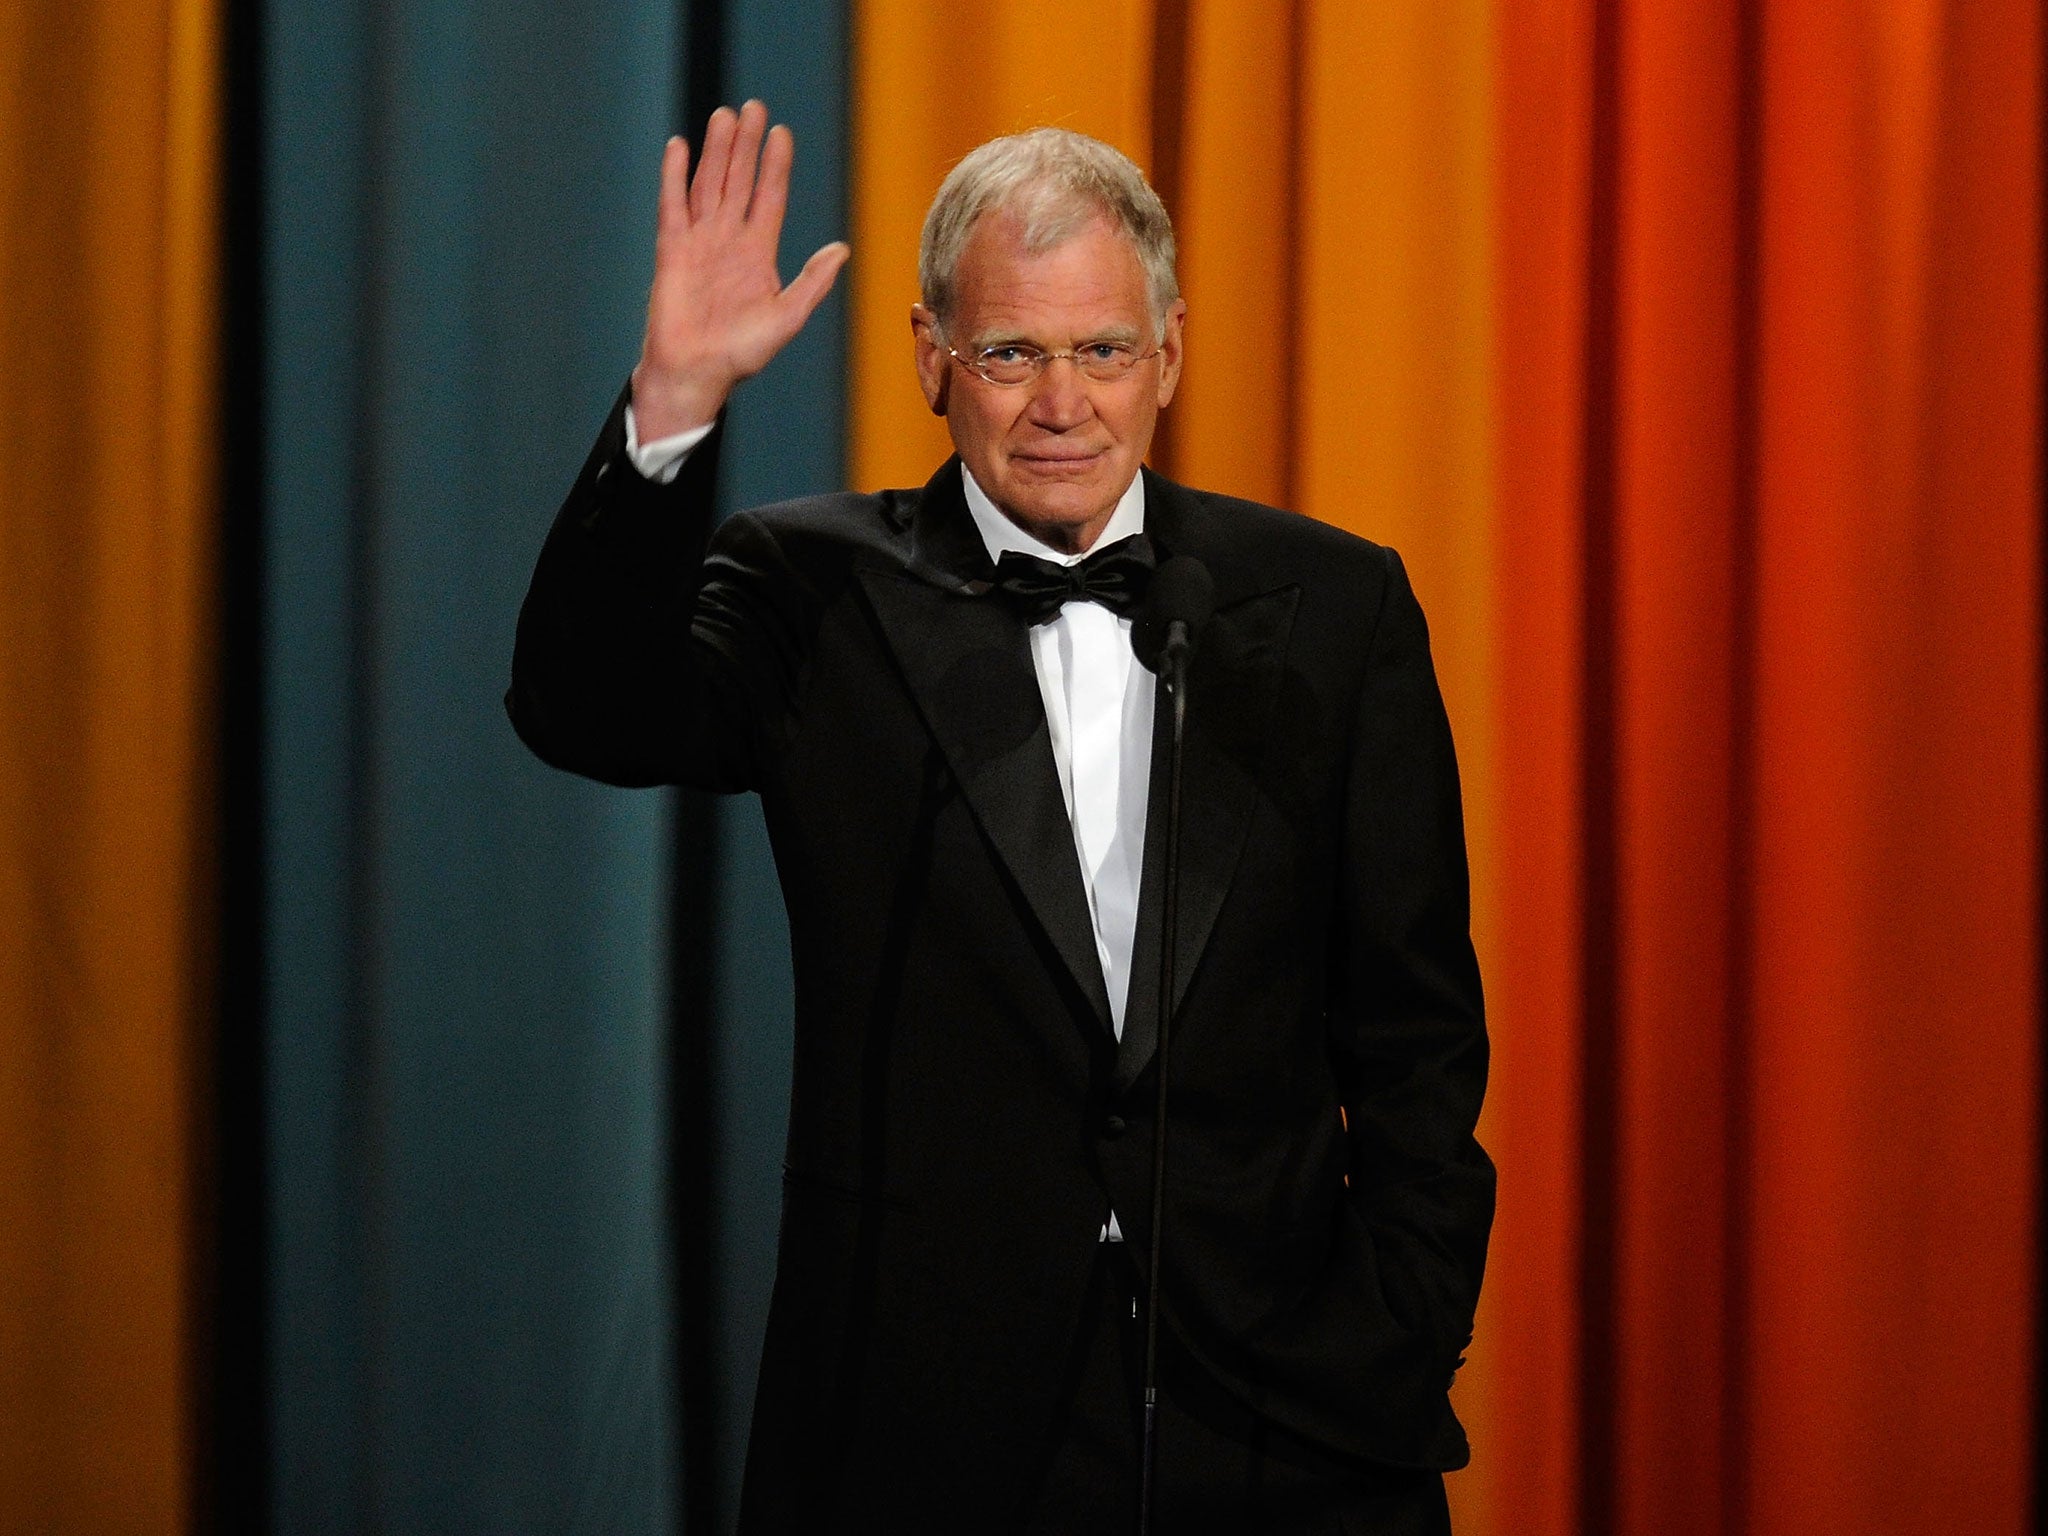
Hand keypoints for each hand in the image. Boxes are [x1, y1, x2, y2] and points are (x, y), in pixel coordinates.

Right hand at [631, 100, 850, 438]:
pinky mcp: (672, 251)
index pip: (769, 198)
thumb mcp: (787, 317)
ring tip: (724, 115)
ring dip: (717, 151)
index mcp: (758, 254)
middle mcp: (728, 241)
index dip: (775, 166)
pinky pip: (673, 206)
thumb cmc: (742, 354)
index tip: (781, 134)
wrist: (697, 374)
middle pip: (738, 181)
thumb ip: (812, 281)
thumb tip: (841, 249)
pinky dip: (674, 176)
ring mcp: (699, 243)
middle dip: (746, 145)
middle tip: (754, 107)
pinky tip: (679, 146)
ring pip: (709, 185)